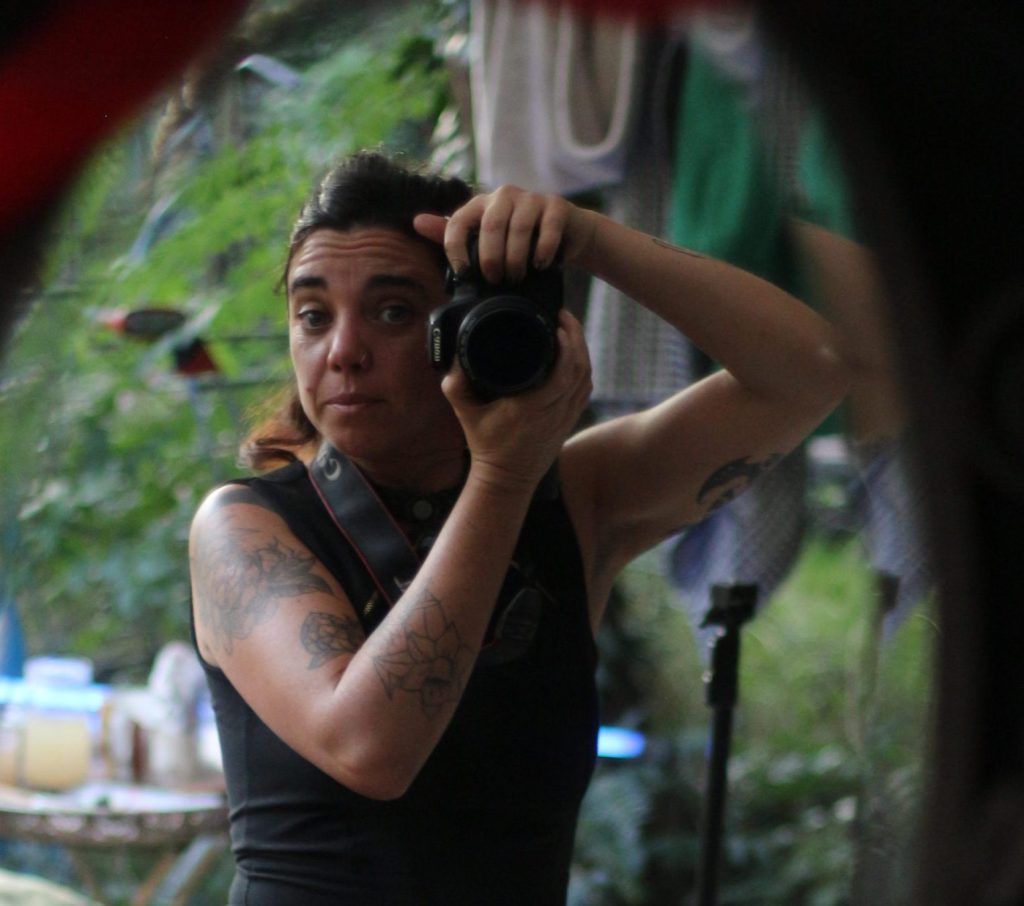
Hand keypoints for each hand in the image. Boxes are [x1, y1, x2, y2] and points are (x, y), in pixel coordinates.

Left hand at [413, 185, 596, 282]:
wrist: (566, 233)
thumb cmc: (520, 238)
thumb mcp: (484, 237)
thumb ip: (453, 232)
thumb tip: (417, 221)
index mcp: (482, 204)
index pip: (458, 221)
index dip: (456, 248)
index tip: (464, 273)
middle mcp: (504, 196)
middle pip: (491, 226)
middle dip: (491, 258)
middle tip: (496, 280)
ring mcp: (532, 198)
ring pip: (519, 229)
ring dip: (517, 259)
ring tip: (517, 277)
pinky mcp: (556, 206)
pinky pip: (547, 230)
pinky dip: (543, 252)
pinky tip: (541, 265)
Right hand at [442, 309, 592, 492]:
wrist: (506, 480)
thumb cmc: (487, 447)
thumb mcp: (466, 415)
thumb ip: (455, 387)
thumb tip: (452, 363)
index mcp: (533, 406)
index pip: (563, 370)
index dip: (567, 343)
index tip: (557, 321)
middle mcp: (554, 412)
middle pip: (581, 369)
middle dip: (578, 338)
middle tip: (565, 317)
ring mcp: (565, 418)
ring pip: (586, 379)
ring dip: (583, 352)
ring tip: (571, 331)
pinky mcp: (568, 423)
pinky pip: (584, 392)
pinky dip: (583, 370)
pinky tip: (576, 357)